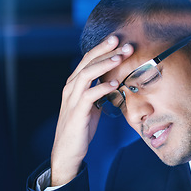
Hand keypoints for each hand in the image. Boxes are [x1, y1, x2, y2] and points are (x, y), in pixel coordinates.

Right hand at [51, 36, 133, 185]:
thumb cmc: (80, 128)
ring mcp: (72, 100)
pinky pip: (89, 96)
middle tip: (123, 43)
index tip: (118, 40)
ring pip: (86, 74)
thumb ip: (98, 92)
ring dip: (104, 65)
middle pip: (87, 62)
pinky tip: (114, 84)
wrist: (67, 151)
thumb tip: (113, 81)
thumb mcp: (90, 105)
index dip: (102, 48)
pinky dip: (102, 88)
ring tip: (120, 58)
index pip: (88, 60)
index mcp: (74, 84)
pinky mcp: (76, 113)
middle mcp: (70, 88)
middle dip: (106, 51)